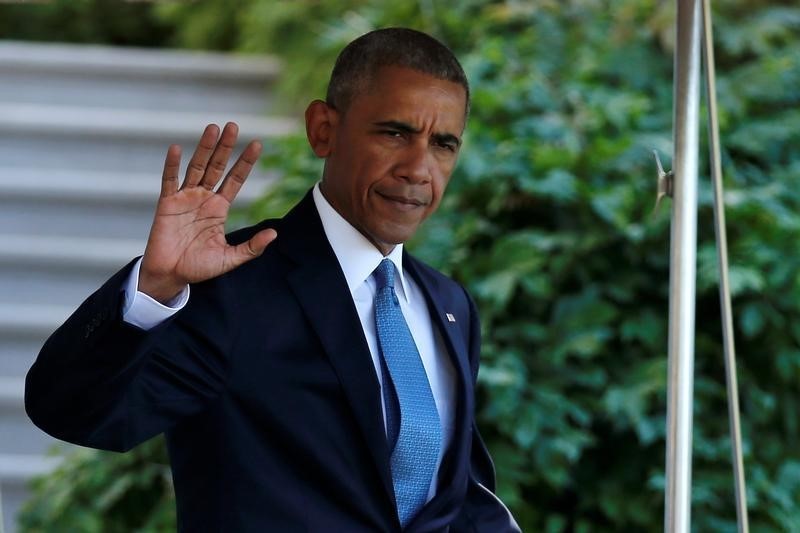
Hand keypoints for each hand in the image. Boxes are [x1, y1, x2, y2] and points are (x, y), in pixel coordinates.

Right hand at [139, 122, 276, 302]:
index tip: (257, 144)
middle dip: (225, 147)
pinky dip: (171, 165)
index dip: (245, 162)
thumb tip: (274, 235)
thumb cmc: (199, 267)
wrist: (171, 276)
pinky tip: (175, 148)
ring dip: (204, 148)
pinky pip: (169, 180)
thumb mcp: (230, 258)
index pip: (235, 179)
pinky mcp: (166, 204)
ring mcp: (185, 198)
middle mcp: (204, 198)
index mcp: (219, 208)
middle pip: (217, 166)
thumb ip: (251, 248)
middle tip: (234, 125)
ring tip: (212, 128)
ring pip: (196, 167)